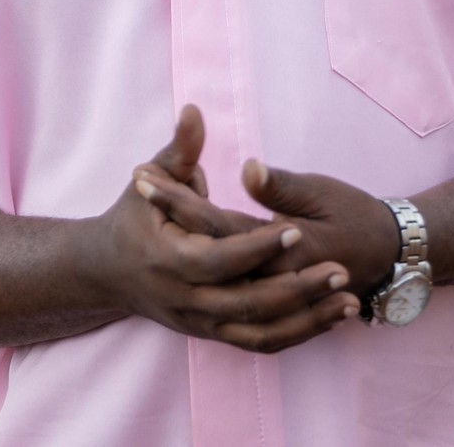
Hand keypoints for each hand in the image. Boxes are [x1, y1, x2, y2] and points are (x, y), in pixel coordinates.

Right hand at [84, 108, 360, 352]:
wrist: (105, 271)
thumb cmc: (134, 217)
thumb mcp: (152, 180)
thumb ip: (179, 149)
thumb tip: (193, 110)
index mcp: (169, 260)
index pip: (220, 259)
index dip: (258, 247)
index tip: (296, 228)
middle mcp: (184, 300)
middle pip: (246, 303)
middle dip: (297, 289)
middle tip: (341, 270)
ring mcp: (198, 324)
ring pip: (259, 332)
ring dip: (307, 320)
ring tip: (348, 300)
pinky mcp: (211, 334)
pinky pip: (259, 342)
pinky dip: (296, 333)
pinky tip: (330, 316)